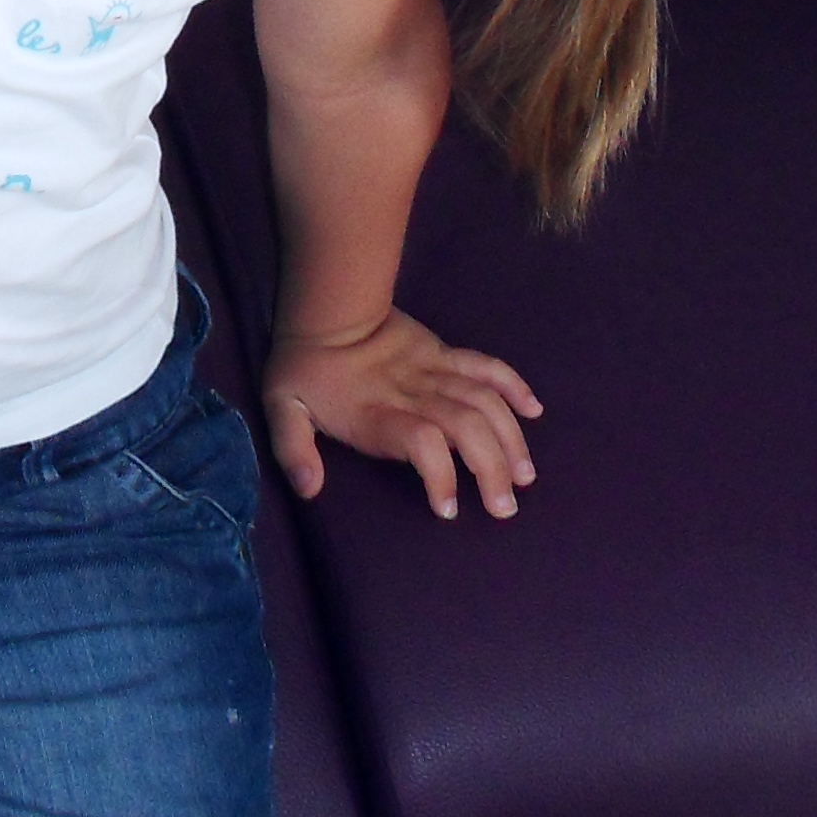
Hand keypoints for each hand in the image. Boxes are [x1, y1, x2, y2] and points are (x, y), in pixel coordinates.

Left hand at [263, 309, 541, 521]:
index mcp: (377, 413)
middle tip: (504, 508)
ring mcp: (435, 370)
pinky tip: (533, 411)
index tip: (448, 510)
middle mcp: (414, 393)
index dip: (441, 476)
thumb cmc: (304, 367)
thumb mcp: (282, 407)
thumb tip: (309, 490)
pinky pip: (487, 366)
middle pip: (467, 428)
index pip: (422, 443)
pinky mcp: (446, 354)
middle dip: (492, 470)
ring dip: (510, 439)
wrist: (327, 306)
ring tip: (524, 476)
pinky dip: (514, 386)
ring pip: (486, 402)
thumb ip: (292, 450)